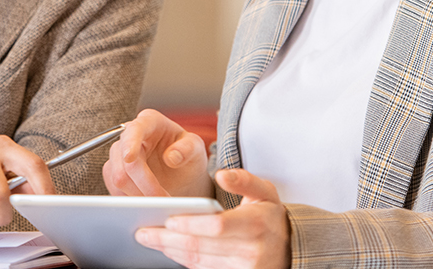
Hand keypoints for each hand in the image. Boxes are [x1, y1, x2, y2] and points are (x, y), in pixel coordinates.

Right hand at [103, 109, 210, 197]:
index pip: (135, 129)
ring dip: (138, 194)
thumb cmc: (187, 154)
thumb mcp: (195, 148)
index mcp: (149, 121)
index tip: (130, 158)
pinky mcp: (114, 171)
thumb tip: (172, 157)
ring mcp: (119, 154)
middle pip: (125, 161)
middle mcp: (129, 135)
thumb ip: (187, 149)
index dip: (130, 143)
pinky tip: (146, 201)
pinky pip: (113, 187)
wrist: (180, 172)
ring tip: (157, 202)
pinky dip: (130, 198)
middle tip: (162, 198)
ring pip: (118, 177)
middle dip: (144, 184)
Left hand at [135, 169, 288, 268]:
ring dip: (170, 251)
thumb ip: (244, 180)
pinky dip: (183, 260)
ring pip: (198, 261)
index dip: (190, 224)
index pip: (218, 226)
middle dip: (167, 240)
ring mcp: (243, 268)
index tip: (167, 220)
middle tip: (142, 232)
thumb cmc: (270, 216)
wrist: (290, 249)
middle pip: (201, 246)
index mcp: (256, 223)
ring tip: (149, 239)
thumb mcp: (266, 192)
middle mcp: (250, 250)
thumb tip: (222, 175)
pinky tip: (169, 249)